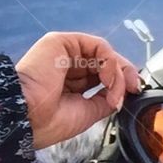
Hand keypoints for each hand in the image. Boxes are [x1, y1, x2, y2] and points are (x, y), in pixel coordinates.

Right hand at [15, 32, 140, 148]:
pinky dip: (110, 62)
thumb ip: (106, 99)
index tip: (135, 93)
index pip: (104, 75)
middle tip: (133, 89)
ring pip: (105, 54)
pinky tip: (106, 79)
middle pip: (108, 62)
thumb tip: (123, 95)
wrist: (27, 117)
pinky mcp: (61, 42)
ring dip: (118, 73)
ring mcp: (65, 53)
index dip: (122, 82)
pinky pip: (98, 46)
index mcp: (71, 83)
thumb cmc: (49, 121)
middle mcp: (68, 66)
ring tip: (114, 90)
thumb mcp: (89, 112)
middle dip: (126, 76)